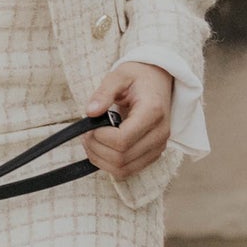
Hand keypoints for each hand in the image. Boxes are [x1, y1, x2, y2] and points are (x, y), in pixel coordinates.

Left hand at [85, 62, 172, 179]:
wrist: (158, 80)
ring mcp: (158, 146)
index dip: (100, 137)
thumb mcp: (118, 75)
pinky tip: (101, 148)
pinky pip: (129, 170)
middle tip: (86, 133)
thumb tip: (90, 112)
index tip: (91, 126)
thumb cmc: (138, 77)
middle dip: (97, 148)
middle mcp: (160, 133)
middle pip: (122, 158)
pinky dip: (109, 164)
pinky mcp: (153, 154)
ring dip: (100, 159)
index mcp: (153, 112)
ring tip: (92, 140)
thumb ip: (103, 92)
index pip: (123, 140)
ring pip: (124, 169)